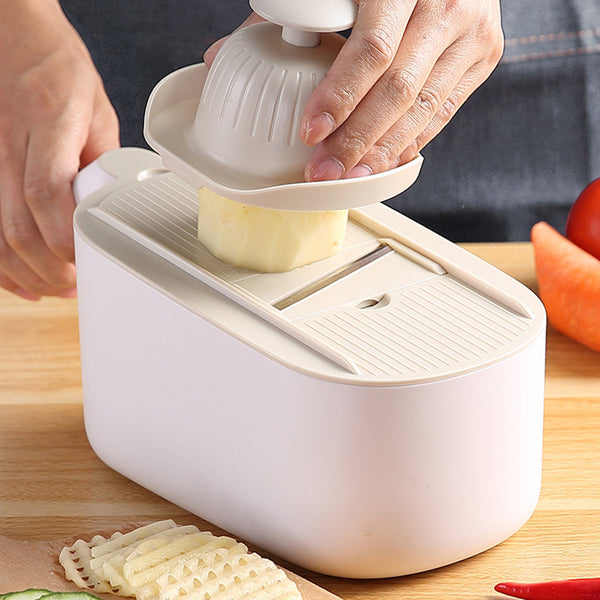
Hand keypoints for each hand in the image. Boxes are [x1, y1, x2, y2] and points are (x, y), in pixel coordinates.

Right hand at [0, 0, 119, 299]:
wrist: (13, 36)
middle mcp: (11, 146)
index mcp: (49, 126)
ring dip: (25, 273)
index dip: (66, 238)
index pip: (48, 194)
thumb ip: (103, 160)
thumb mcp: (98, 111)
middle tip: (77, 287)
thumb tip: (112, 206)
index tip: (88, 263)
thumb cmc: (58, 68)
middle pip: (19, 225)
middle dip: (50, 269)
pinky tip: (20, 280)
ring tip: (55, 289)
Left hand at [205, 0, 502, 182]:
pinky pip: (443, 112)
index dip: (340, 97)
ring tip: (348, 175)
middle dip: (356, 140)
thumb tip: (220, 57)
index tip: (310, 132)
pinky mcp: (483, 54)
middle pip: (399, 91)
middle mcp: (447, 5)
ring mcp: (472, 32)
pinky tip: (382, 160)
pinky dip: (410, 141)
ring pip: (425, 109)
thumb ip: (288, 14)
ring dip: (381, 151)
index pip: (373, 50)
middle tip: (323, 170)